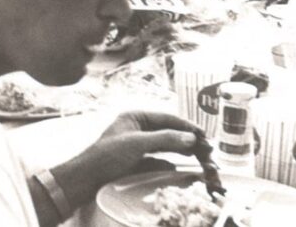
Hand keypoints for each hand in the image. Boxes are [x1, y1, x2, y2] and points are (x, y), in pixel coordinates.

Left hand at [83, 111, 200, 188]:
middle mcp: (137, 129)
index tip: (204, 135)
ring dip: (182, 151)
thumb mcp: (137, 144)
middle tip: (207, 150)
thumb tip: (191, 138)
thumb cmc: (108, 155)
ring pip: (165, 146)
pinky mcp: (136, 162)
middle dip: (187, 140)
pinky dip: (170, 164)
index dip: (186, 126)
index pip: (166, 118)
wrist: (88, 178)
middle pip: (168, 132)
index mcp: (135, 117)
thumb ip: (165, 139)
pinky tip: (180, 168)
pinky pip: (158, 161)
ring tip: (200, 157)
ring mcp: (137, 146)